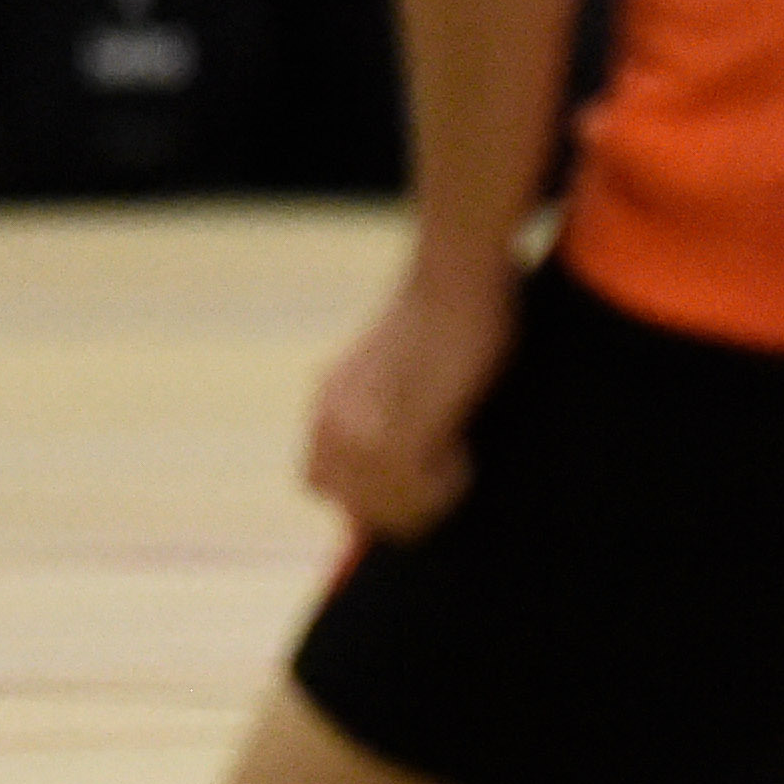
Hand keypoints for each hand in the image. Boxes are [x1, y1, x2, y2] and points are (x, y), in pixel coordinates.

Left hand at [302, 252, 518, 536]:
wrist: (452, 273)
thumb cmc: (446, 313)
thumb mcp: (395, 369)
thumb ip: (381, 414)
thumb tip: (392, 473)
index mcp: (326, 403)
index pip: (319, 485)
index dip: (372, 495)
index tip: (420, 476)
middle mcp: (330, 419)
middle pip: (353, 507)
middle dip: (403, 505)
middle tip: (447, 473)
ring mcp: (359, 429)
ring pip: (384, 510)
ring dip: (427, 499)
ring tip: (458, 459)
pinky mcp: (396, 431)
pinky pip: (414, 495)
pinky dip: (445, 488)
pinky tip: (464, 453)